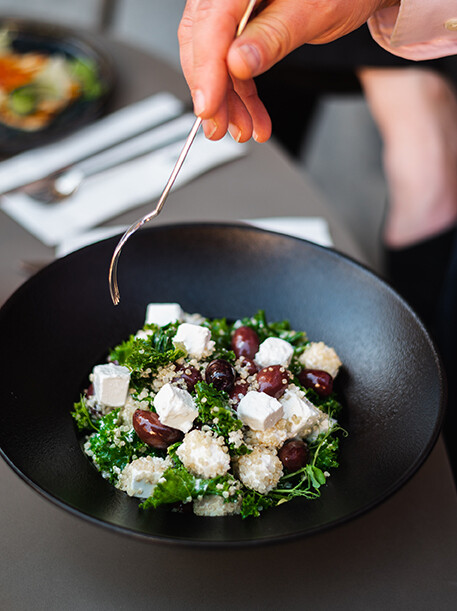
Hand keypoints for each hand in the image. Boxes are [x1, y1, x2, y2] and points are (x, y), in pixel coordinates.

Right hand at [178, 0, 399, 141]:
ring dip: (228, 99)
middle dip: (213, 92)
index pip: (212, 23)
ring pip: (214, 58)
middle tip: (220, 127)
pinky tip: (250, 114)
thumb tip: (237, 63)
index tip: (208, 107)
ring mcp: (232, 7)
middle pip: (203, 42)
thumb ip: (273, 37)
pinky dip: (239, 92)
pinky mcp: (238, 26)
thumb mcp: (313, 12)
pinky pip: (230, 61)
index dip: (206, 70)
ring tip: (243, 128)